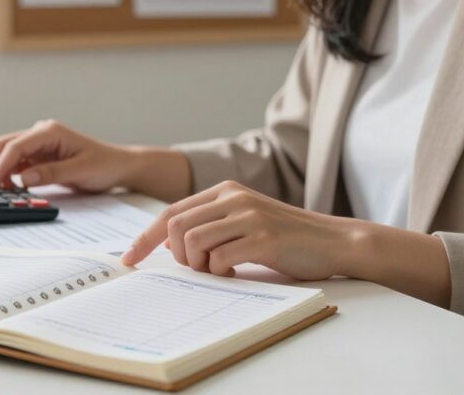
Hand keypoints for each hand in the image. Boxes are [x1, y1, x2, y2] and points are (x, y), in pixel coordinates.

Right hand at [0, 120, 134, 191]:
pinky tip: (11, 189)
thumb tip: (23, 178)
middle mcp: (41, 134)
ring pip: (8, 155)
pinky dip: (10, 176)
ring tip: (0, 193)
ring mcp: (38, 144)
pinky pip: (17, 164)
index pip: (15, 146)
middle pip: (5, 146)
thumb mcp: (80, 170)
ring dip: (1, 172)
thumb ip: (51, 173)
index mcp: (50, 131)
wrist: (118, 166)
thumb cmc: (104, 165)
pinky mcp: (39, 156)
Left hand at [121, 180, 355, 279]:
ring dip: (199, 266)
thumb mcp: (243, 223)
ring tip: (220, 271)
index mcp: (224, 191)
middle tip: (199, 269)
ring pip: (193, 242)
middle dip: (178, 256)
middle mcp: (233, 198)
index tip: (128, 259)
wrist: (335, 242)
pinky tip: (237, 273)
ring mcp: (248, 215)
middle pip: (176, 227)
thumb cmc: (286, 238)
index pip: (170, 212)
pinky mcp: (262, 238)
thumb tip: (168, 241)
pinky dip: (220, 273)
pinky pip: (220, 259)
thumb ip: (209, 225)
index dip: (145, 237)